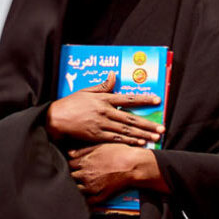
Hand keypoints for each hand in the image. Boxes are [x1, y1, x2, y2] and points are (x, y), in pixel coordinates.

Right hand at [47, 71, 164, 145]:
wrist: (55, 118)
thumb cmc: (71, 103)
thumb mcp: (87, 90)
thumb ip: (103, 85)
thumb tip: (114, 75)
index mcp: (104, 98)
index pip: (129, 98)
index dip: (144, 99)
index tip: (157, 100)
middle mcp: (105, 111)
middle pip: (131, 118)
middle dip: (148, 124)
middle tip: (162, 128)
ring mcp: (101, 124)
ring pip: (126, 130)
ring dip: (142, 134)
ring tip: (155, 137)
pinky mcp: (96, 135)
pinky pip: (116, 138)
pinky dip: (128, 141)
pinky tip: (139, 143)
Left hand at [68, 144, 169, 203]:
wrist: (134, 165)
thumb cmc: (119, 153)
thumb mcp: (101, 146)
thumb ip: (83, 150)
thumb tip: (70, 153)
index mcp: (84, 162)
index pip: (70, 164)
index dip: (74, 164)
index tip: (79, 163)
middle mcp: (86, 175)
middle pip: (72, 176)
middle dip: (77, 174)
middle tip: (84, 171)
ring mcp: (92, 187)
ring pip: (79, 189)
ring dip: (82, 185)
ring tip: (90, 180)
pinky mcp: (101, 195)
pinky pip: (89, 201)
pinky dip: (88, 198)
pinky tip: (92, 192)